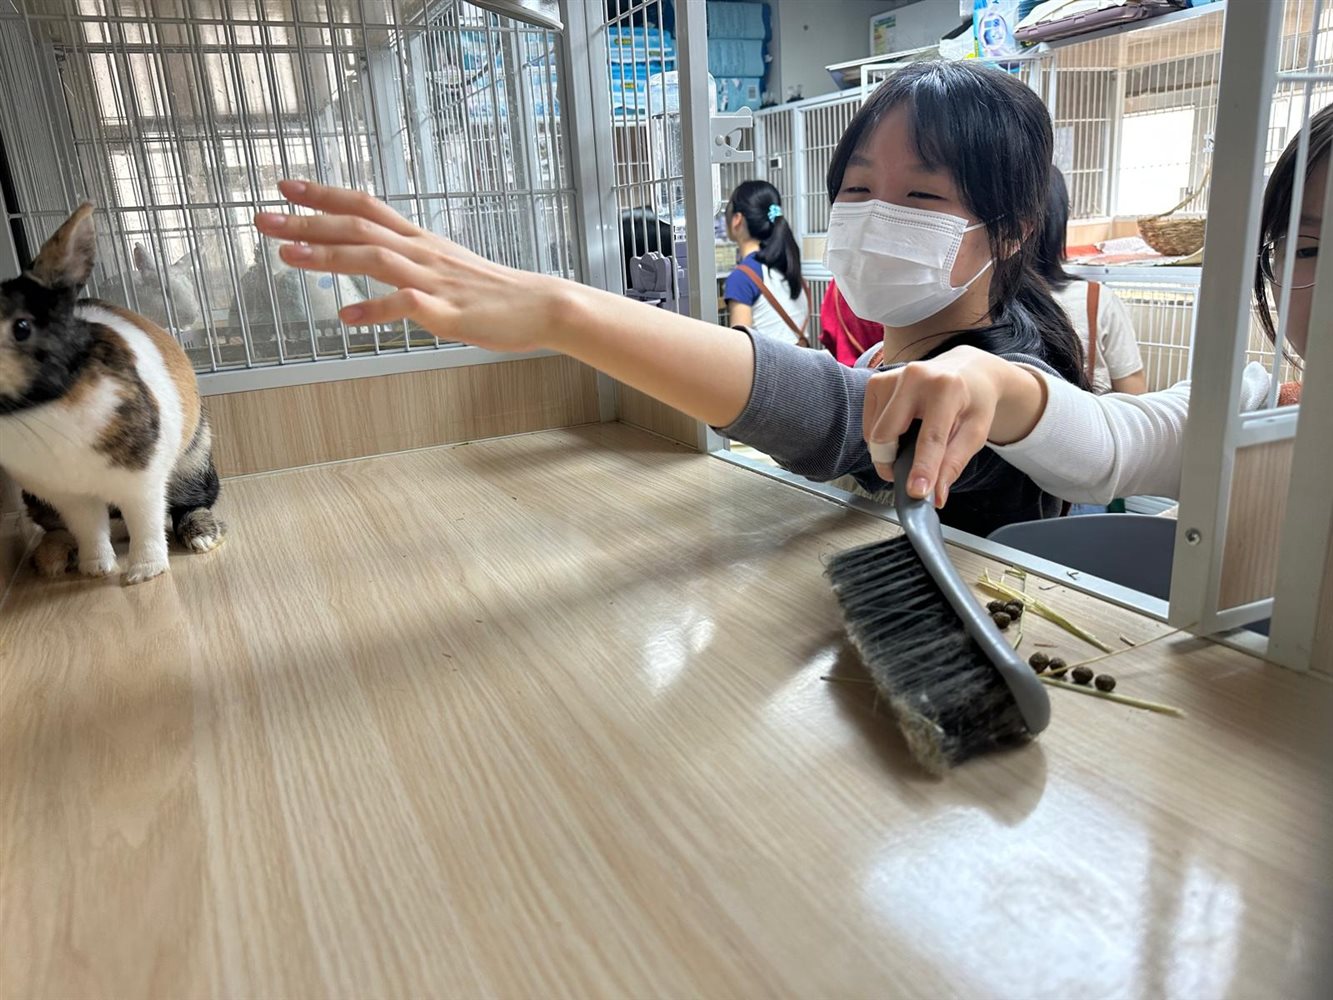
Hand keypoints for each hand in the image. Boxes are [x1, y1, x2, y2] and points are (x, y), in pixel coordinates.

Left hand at [254, 180, 563, 351]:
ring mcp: (434, 280)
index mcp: (421, 241)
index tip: (284, 186)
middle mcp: (422, 252)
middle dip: (307, 223)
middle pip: (358, 227)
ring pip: (375, 259)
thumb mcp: (447, 268)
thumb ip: (409, 265)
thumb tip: (374, 269)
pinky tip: (347, 317)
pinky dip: (375, 310)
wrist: (542, 306)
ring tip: (289, 257)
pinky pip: (407, 306)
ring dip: (330, 256)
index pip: (365, 206)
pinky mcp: (448, 311)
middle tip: (263, 218)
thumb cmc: (494, 294)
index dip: (323, 195)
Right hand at [861, 346, 1046, 506]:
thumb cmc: (972, 401)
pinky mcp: (876, 382)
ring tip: (910, 444)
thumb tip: (935, 495)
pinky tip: (900, 430)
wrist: (966, 371)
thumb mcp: (975, 433)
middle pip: (886, 435)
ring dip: (887, 450)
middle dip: (891, 463)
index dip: (922, 468)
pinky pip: (869, 425)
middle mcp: (915, 377)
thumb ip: (954, 464)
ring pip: (873, 433)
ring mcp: (891, 377)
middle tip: (906, 476)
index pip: (930, 438)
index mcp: (946, 388)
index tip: (915, 492)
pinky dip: (880, 437)